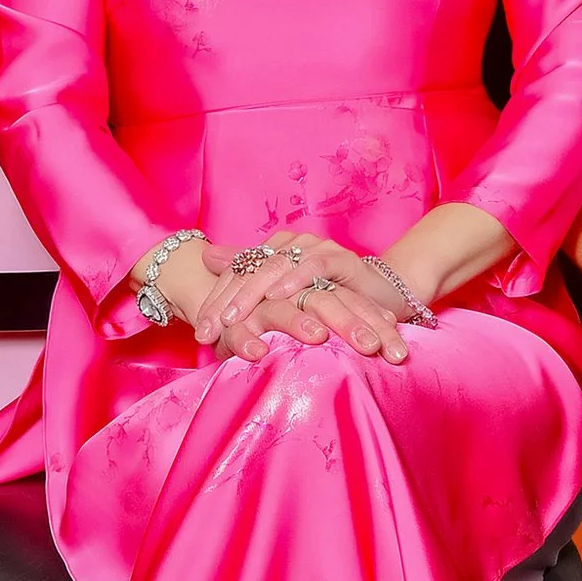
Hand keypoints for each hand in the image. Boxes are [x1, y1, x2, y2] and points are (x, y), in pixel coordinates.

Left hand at [193, 234, 412, 364]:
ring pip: (276, 266)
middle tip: (209, 331)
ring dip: (253, 294)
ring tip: (232, 318)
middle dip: (226, 303)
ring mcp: (316, 249)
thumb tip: (205, 258)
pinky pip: (315, 265)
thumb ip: (249, 281)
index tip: (200, 335)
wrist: (381, 299)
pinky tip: (279, 296)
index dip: (215, 303)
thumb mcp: (285, 301)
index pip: (236, 274)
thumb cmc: (329, 301)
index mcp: (274, 252)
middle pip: (250, 270)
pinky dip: (295, 280)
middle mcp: (292, 245)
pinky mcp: (342, 259)